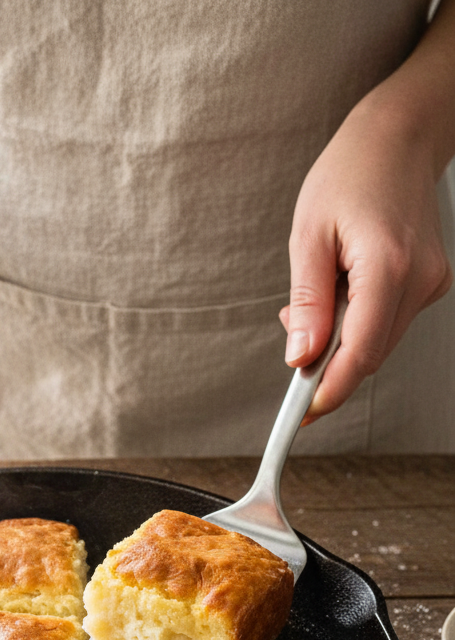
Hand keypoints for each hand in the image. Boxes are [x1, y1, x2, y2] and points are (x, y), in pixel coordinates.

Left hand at [280, 89, 451, 423]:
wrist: (398, 138)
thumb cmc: (350, 174)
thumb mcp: (308, 235)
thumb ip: (306, 303)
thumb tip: (300, 357)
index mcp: (388, 267)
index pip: (361, 353)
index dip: (329, 390)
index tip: (302, 414)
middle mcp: (419, 280)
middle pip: (369, 354)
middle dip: (327, 360)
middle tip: (294, 337)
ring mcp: (430, 283)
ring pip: (377, 341)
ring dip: (341, 338)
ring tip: (321, 291)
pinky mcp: (430, 283)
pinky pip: (387, 322)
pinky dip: (358, 321)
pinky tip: (343, 287)